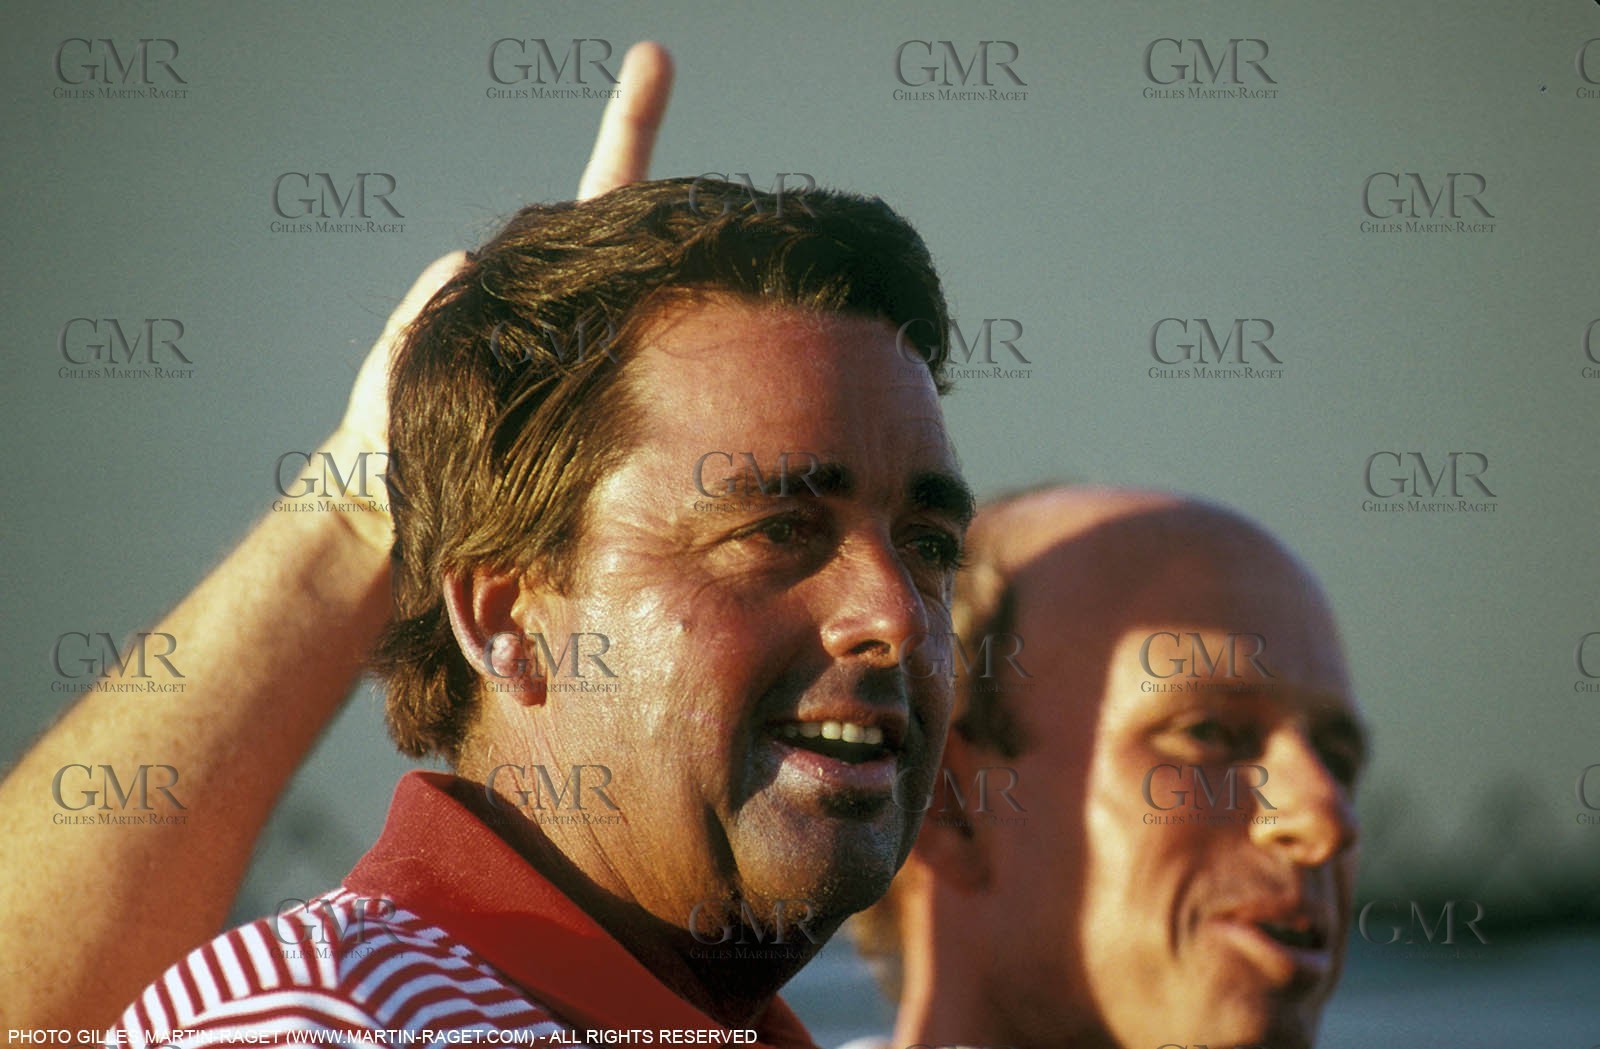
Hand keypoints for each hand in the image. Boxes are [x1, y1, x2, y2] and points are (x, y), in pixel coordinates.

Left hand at [327, 41, 674, 551]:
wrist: (401, 503)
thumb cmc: (399, 422)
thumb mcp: (412, 345)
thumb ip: (439, 299)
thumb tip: (474, 259)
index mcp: (543, 278)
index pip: (600, 192)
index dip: (631, 124)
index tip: (656, 60)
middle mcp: (587, 308)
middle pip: (648, 240)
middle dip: (683, 210)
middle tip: (713, 169)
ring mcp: (605, 356)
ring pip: (657, 307)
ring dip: (686, 289)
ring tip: (727, 259)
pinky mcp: (611, 412)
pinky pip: (648, 380)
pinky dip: (671, 369)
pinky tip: (706, 362)